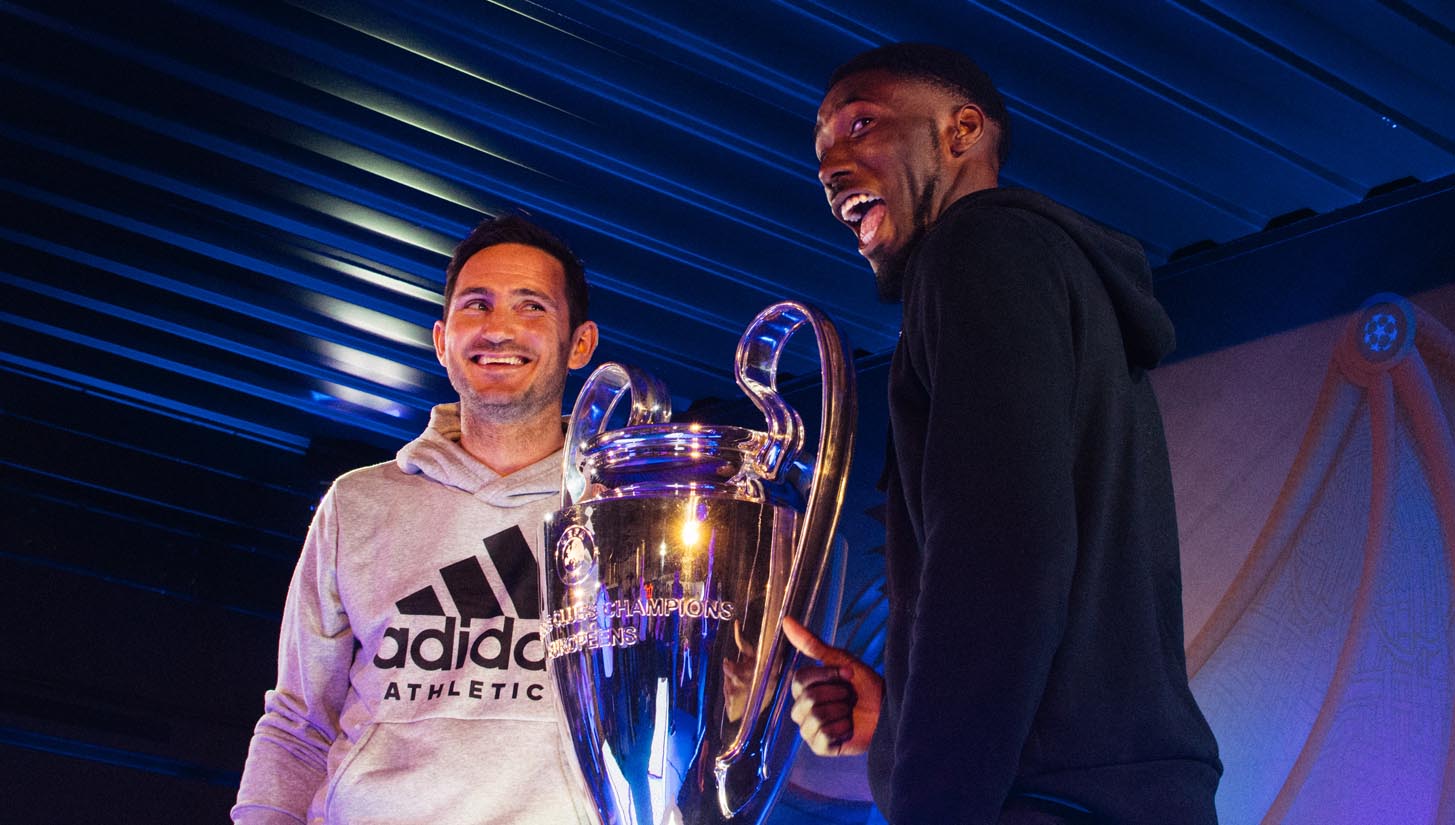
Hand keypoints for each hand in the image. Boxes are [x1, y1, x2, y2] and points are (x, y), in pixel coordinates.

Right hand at [782, 616, 882, 756]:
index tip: (848, 675)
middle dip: (837, 694)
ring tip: (851, 712)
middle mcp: (801, 710)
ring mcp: (809, 730)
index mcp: (803, 689)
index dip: (827, 675)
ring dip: (841, 711)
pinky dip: (843, 730)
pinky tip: (849, 728)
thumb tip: (786, 620)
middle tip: (850, 697)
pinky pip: (824, 736)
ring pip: (816, 717)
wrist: (888, 710)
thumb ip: (811, 644)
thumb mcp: (841, 660)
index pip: (800, 679)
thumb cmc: (865, 686)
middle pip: (808, 698)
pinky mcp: (821, 747)